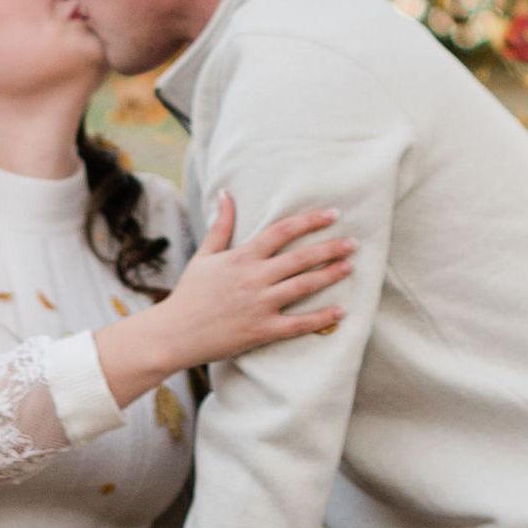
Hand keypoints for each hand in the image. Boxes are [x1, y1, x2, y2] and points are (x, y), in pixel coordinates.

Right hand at [162, 193, 355, 367]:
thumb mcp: (205, 255)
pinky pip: (298, 324)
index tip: (332, 214)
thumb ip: (221, 226)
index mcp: (242, 257)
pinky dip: (321, 318)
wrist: (175, 334)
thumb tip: (226, 193)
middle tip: (353, 242)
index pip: (282, 231)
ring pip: (303, 286)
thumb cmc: (190, 294)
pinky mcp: (262, 331)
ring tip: (350, 266)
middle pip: (300, 258)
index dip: (309, 221)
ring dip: (330, 275)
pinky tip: (341, 311)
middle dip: (329, 248)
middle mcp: (254, 278)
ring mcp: (260, 305)